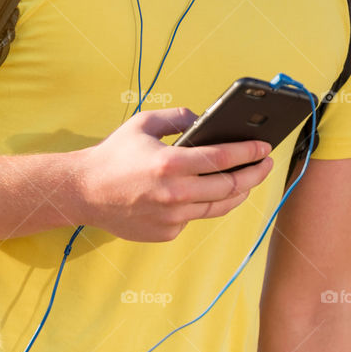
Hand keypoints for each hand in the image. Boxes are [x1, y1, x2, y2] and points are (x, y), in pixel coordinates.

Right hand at [76, 107, 273, 241]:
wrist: (84, 192)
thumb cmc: (114, 155)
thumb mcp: (143, 124)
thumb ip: (178, 118)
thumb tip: (205, 120)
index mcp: (170, 163)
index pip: (223, 158)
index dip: (249, 152)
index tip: (265, 148)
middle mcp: (174, 194)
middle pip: (230, 186)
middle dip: (255, 174)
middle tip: (266, 165)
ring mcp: (172, 217)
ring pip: (219, 207)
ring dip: (239, 193)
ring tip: (248, 181)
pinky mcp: (166, 233)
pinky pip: (195, 218)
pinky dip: (204, 205)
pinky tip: (208, 194)